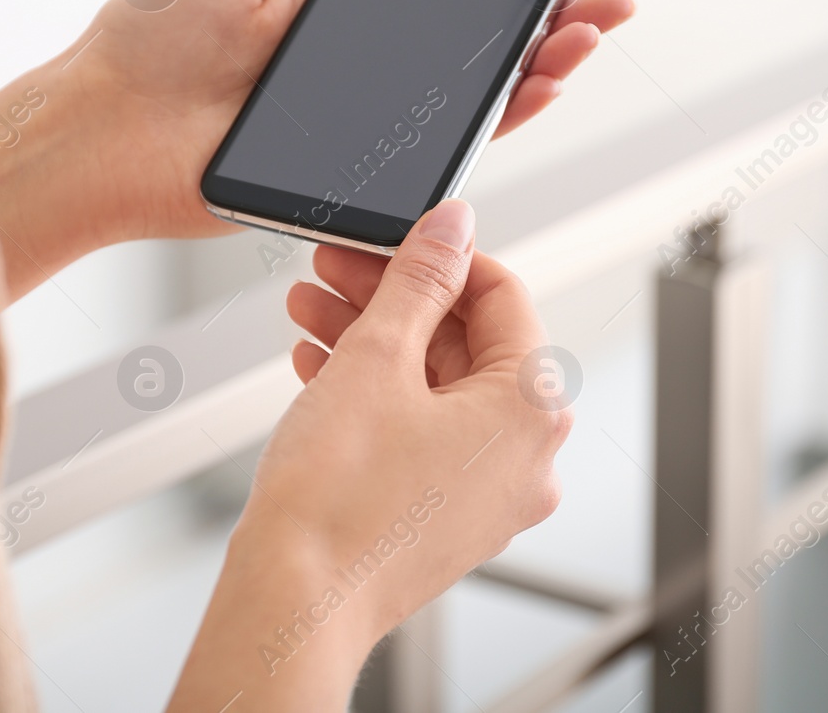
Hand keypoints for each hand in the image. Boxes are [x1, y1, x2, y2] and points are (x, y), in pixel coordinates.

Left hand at [0, 0, 635, 299]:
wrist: (100, 131)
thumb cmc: (146, 47)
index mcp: (333, 18)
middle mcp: (357, 75)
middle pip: (472, 50)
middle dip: (546, 20)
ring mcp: (360, 129)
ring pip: (471, 100)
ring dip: (540, 63)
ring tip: (588, 28)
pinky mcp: (353, 177)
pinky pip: (439, 151)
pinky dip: (497, 118)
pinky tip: (538, 80)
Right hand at [167, 200, 570, 710]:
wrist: (294, 602)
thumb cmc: (337, 500)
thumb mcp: (377, 356)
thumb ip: (420, 278)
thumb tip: (451, 226)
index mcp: (532, 410)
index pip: (501, 295)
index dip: (438, 256)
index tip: (391, 240)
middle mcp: (526, 455)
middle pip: (465, 341)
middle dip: (391, 298)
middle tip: (334, 270)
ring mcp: (487, 492)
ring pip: (436, 386)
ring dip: (373, 341)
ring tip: (310, 312)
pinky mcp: (446, 514)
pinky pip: (422, 431)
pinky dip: (376, 394)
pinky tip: (319, 366)